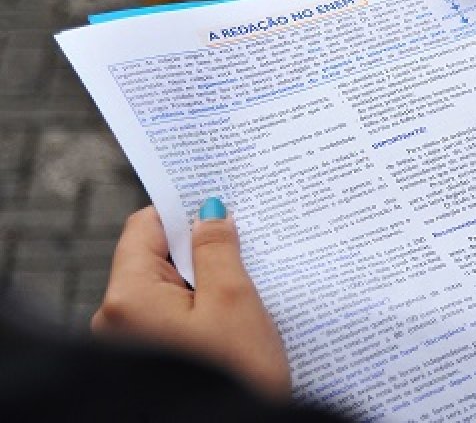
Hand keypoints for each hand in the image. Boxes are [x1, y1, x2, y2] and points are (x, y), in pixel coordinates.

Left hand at [92, 202, 289, 398]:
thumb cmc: (235, 376)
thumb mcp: (234, 300)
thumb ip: (219, 248)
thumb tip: (209, 212)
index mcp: (127, 297)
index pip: (146, 227)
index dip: (185, 212)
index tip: (223, 205)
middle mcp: (118, 319)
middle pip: (158, 258)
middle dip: (204, 249)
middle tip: (248, 247)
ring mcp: (134, 343)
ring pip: (172, 288)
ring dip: (210, 280)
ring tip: (250, 286)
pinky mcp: (154, 360)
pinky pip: (177, 317)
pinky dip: (206, 308)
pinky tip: (238, 316)